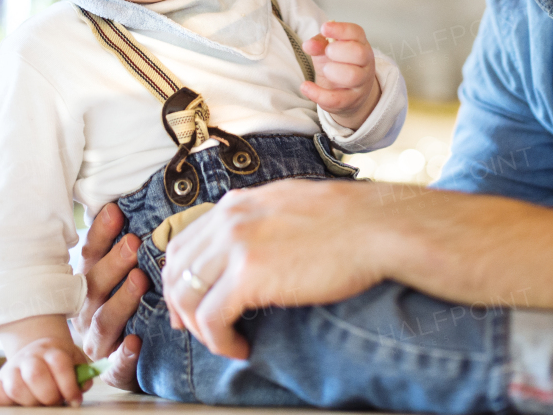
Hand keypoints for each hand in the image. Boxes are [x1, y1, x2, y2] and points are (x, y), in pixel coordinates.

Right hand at [0, 336, 88, 406]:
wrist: (33, 354)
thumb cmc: (57, 363)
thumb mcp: (73, 360)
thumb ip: (82, 373)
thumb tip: (82, 386)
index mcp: (50, 348)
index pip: (59, 363)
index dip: (69, 385)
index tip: (75, 399)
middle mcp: (28, 356)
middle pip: (36, 375)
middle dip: (50, 395)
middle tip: (57, 402)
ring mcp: (10, 369)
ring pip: (16, 388)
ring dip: (32, 402)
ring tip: (41, 404)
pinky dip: (9, 404)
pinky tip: (22, 404)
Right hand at [71, 202, 147, 389]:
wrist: (122, 359)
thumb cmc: (121, 305)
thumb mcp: (117, 273)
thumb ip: (123, 243)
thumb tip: (128, 202)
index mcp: (87, 284)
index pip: (90, 255)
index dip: (100, 233)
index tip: (115, 210)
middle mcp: (87, 310)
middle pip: (94, 285)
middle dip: (113, 263)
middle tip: (133, 242)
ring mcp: (98, 340)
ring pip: (104, 320)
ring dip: (121, 300)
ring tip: (140, 280)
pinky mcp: (113, 368)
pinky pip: (116, 364)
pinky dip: (124, 355)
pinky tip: (135, 343)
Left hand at [162, 179, 388, 358]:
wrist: (375, 227)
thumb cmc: (347, 222)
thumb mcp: (289, 205)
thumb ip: (260, 220)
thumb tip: (249, 247)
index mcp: (238, 204)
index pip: (184, 242)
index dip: (180, 277)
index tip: (190, 303)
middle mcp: (229, 219)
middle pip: (176, 269)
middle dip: (180, 305)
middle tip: (196, 329)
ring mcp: (236, 244)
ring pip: (186, 295)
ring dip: (200, 328)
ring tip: (223, 342)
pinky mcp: (249, 274)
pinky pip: (211, 318)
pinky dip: (219, 340)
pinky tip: (239, 347)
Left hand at [302, 22, 381, 127]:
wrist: (348, 93)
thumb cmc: (338, 65)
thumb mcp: (328, 50)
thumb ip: (319, 44)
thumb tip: (309, 45)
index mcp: (360, 44)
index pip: (356, 32)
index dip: (341, 29)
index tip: (324, 28)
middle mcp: (365, 63)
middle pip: (360, 53)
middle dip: (339, 51)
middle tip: (327, 52)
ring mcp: (361, 83)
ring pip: (353, 76)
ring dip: (335, 71)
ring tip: (325, 70)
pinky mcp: (351, 100)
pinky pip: (337, 99)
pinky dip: (318, 94)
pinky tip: (305, 87)